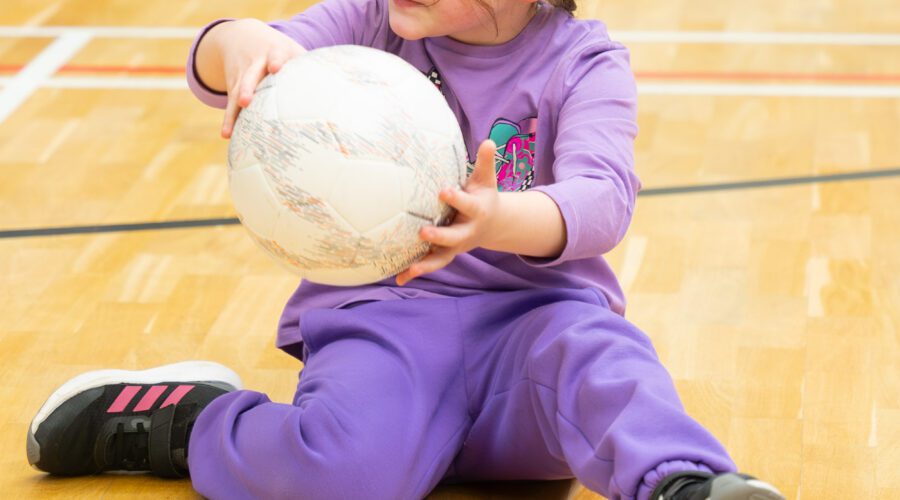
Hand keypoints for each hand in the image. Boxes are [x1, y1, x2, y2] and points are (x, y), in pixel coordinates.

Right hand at [196, 19, 304, 137]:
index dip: (276, 61)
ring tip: (231, 129)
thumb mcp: (291, 50)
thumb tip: (338, 88)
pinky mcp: (233, 87)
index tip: (274, 67)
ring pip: (236, 93)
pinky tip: (227, 134)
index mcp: (274, 54)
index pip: (275, 56)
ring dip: (234, 111)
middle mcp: (254, 65)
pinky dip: (229, 120)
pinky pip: (230, 105)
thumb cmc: (278, 50)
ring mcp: (242, 76)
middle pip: (250, 76)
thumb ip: (310, 65)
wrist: (241, 35)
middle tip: (246, 100)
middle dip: (247, 88)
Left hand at [396, 140, 499, 285]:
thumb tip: (490, 141)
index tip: (443, 190)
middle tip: (423, 232)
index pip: (467, 205)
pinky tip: (398, 278)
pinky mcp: (445, 255)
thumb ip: (486, 162)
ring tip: (410, 268)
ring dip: (426, 264)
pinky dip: (415, 272)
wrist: (492, 224)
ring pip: (442, 258)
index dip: (456, 199)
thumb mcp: (486, 180)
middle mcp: (467, 232)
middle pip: (454, 237)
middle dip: (440, 236)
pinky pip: (430, 265)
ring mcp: (456, 246)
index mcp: (477, 211)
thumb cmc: (483, 196)